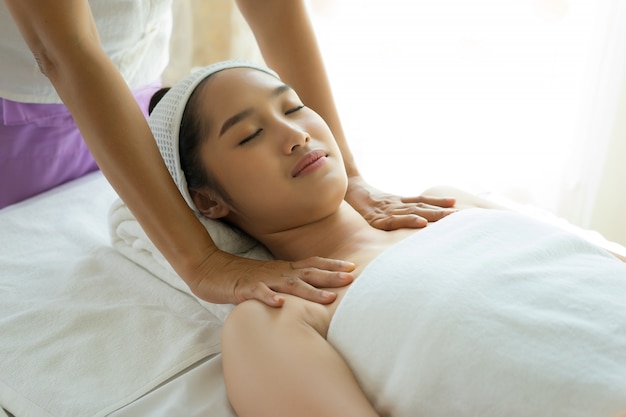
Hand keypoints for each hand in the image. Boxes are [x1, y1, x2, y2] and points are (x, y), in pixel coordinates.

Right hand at [188, 250, 355, 306]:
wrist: (209, 269)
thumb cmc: (240, 276)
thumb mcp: (268, 278)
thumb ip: (285, 283)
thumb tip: (305, 290)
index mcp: (282, 269)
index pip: (311, 264)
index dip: (331, 266)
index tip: (352, 268)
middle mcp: (276, 272)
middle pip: (308, 273)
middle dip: (330, 275)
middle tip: (352, 278)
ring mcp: (262, 279)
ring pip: (289, 284)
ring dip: (310, 291)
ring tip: (329, 298)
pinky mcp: (244, 288)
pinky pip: (258, 293)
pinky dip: (270, 298)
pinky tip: (281, 304)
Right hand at [345, 175, 456, 230]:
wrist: (340, 192)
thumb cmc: (357, 201)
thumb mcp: (376, 207)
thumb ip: (389, 212)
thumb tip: (405, 218)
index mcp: (396, 202)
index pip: (421, 200)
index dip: (437, 201)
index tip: (455, 203)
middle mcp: (394, 205)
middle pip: (422, 206)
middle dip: (442, 211)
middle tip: (461, 215)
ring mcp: (386, 211)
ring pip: (413, 212)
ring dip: (433, 215)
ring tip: (450, 217)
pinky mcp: (376, 219)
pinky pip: (395, 221)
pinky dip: (409, 220)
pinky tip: (421, 222)